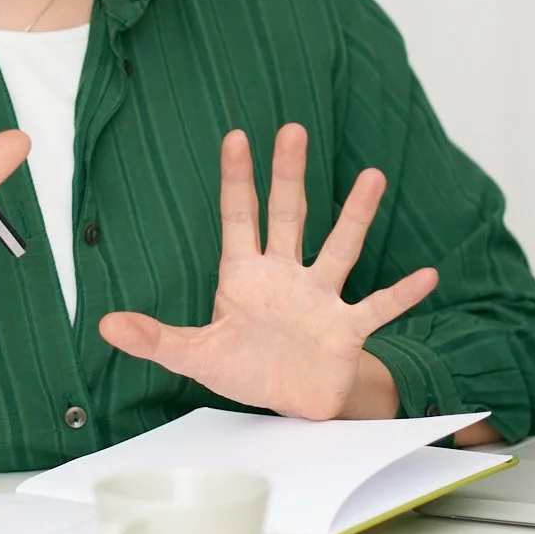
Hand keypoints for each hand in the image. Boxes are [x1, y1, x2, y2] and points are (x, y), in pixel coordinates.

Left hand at [98, 124, 437, 420]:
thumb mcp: (196, 356)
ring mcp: (320, 298)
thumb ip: (156, 339)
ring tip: (374, 176)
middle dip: (288, 174)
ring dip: (356, 215)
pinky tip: (428, 275)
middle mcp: (286, 276)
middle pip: (288, 216)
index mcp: (246, 275)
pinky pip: (378, 307)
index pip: (238, 217)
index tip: (235, 136)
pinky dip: (402, 295)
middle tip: (292, 128)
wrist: (292, 405)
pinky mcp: (347, 330)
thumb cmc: (247, 369)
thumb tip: (106, 324)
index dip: (236, 179)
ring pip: (340, 248)